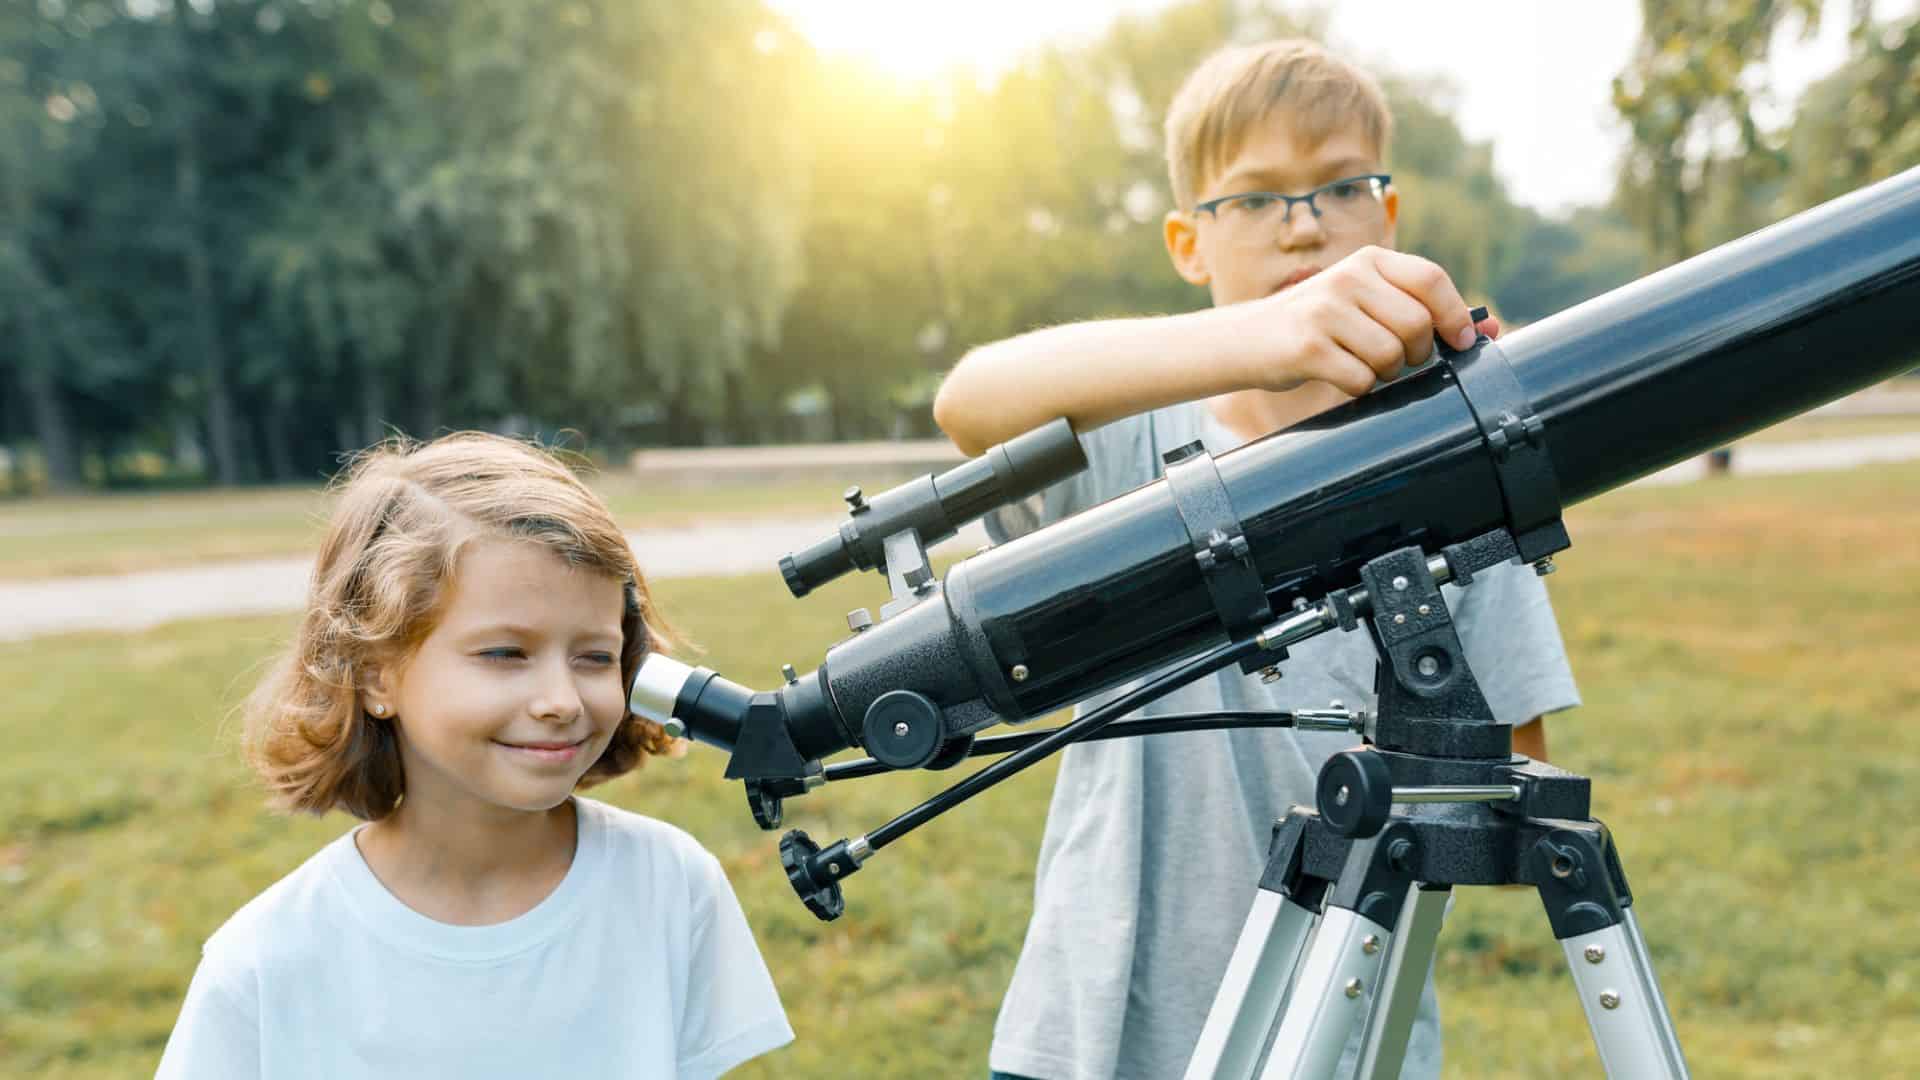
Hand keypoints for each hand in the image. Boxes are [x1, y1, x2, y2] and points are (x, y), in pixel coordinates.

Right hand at [1242, 246, 1498, 397]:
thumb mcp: (1365, 300)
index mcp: (1369, 259)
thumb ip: (1421, 308)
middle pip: (1416, 325)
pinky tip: (1339, 375)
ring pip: (1391, 356)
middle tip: (1397, 361)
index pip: (1431, 279)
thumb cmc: (1318, 323)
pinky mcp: (1308, 346)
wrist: (1245, 338)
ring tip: (1362, 365)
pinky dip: (1359, 388)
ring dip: (1386, 374)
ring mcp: (1326, 310)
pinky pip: (1361, 379)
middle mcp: (1348, 277)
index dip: (1455, 315)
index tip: (1461, 342)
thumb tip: (1493, 328)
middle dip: (1417, 354)